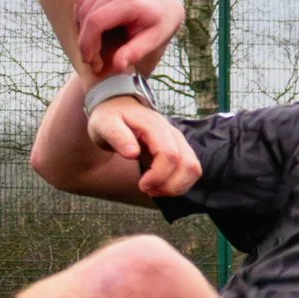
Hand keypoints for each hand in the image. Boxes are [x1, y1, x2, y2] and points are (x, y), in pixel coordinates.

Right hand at [73, 0, 185, 76]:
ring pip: (81, 7)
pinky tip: (93, 26)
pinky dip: (82, 14)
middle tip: (93, 59)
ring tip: (95, 43)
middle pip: (86, 16)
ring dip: (83, 28)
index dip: (87, 44)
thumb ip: (136, 52)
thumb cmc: (162, 21)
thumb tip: (119, 65)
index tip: (90, 61)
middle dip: (85, 41)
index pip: (95, 22)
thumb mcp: (155, 39)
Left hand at [86, 97, 200, 200]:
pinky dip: (179, 184)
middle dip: (169, 185)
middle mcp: (172, 133)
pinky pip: (190, 170)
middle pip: (187, 164)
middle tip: (147, 190)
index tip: (141, 185)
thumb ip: (117, 136)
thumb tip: (132, 153)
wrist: (118, 107)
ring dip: (176, 187)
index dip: (159, 175)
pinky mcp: (180, 149)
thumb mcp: (104, 124)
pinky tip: (160, 186)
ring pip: (194, 169)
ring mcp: (178, 141)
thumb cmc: (110, 118)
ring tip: (154, 190)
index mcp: (154, 126)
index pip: (170, 154)